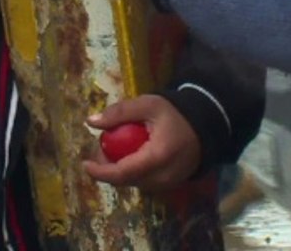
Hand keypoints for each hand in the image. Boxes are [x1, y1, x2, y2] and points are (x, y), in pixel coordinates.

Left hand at [83, 94, 200, 191]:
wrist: (205, 126)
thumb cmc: (175, 113)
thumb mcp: (148, 105)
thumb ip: (120, 112)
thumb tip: (91, 121)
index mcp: (157, 157)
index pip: (123, 173)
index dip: (100, 172)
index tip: (85, 163)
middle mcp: (162, 177)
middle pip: (124, 180)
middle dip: (107, 168)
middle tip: (100, 147)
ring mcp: (167, 184)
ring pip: (133, 183)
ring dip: (118, 170)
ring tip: (115, 148)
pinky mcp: (168, 185)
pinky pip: (142, 182)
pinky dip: (131, 172)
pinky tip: (129, 155)